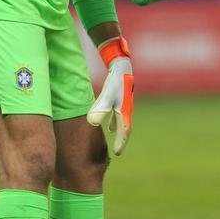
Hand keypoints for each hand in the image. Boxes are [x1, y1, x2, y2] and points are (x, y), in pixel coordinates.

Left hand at [87, 36, 133, 155]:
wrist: (121, 65)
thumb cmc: (115, 80)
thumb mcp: (106, 94)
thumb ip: (100, 108)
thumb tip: (92, 122)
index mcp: (125, 111)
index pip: (125, 131)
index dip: (121, 142)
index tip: (117, 153)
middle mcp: (126, 109)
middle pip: (125, 128)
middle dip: (121, 139)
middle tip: (117, 151)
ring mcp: (124, 104)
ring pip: (122, 122)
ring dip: (118, 131)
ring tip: (114, 139)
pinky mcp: (120, 98)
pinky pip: (118, 115)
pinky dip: (114, 122)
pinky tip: (109, 126)